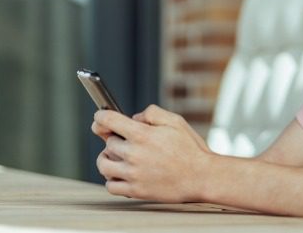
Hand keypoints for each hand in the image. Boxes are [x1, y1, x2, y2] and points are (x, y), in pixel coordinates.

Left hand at [93, 105, 212, 201]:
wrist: (202, 177)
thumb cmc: (191, 149)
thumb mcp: (175, 121)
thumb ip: (152, 113)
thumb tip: (134, 118)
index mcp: (142, 135)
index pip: (108, 121)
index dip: (100, 117)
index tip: (100, 118)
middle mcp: (134, 154)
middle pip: (108, 143)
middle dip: (114, 138)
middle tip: (125, 140)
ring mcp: (133, 174)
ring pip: (103, 164)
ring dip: (107, 159)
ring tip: (118, 157)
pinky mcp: (136, 190)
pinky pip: (110, 186)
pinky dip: (112, 180)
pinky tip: (122, 174)